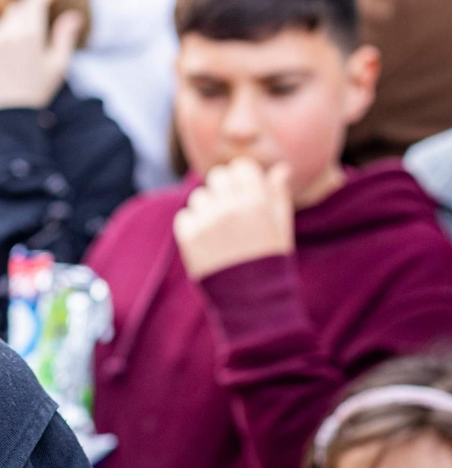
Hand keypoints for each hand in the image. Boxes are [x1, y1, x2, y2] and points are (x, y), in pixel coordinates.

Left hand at [0, 0, 82, 111]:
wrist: (8, 113)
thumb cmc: (38, 89)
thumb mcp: (58, 64)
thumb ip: (65, 36)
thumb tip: (74, 15)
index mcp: (30, 35)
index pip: (34, 1)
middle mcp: (8, 34)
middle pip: (19, 7)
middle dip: (30, 8)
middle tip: (39, 16)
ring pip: (5, 19)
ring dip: (16, 23)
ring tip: (26, 46)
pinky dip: (2, 35)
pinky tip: (11, 54)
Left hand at [174, 158, 294, 278]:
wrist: (252, 299)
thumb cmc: (270, 259)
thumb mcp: (282, 227)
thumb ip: (278, 194)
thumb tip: (280, 169)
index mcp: (257, 202)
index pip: (240, 167)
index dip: (243, 178)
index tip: (245, 191)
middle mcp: (230, 208)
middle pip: (217, 176)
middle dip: (224, 189)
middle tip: (232, 210)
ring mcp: (207, 222)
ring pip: (199, 196)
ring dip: (208, 208)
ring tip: (222, 231)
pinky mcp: (188, 237)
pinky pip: (185, 216)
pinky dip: (193, 225)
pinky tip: (208, 241)